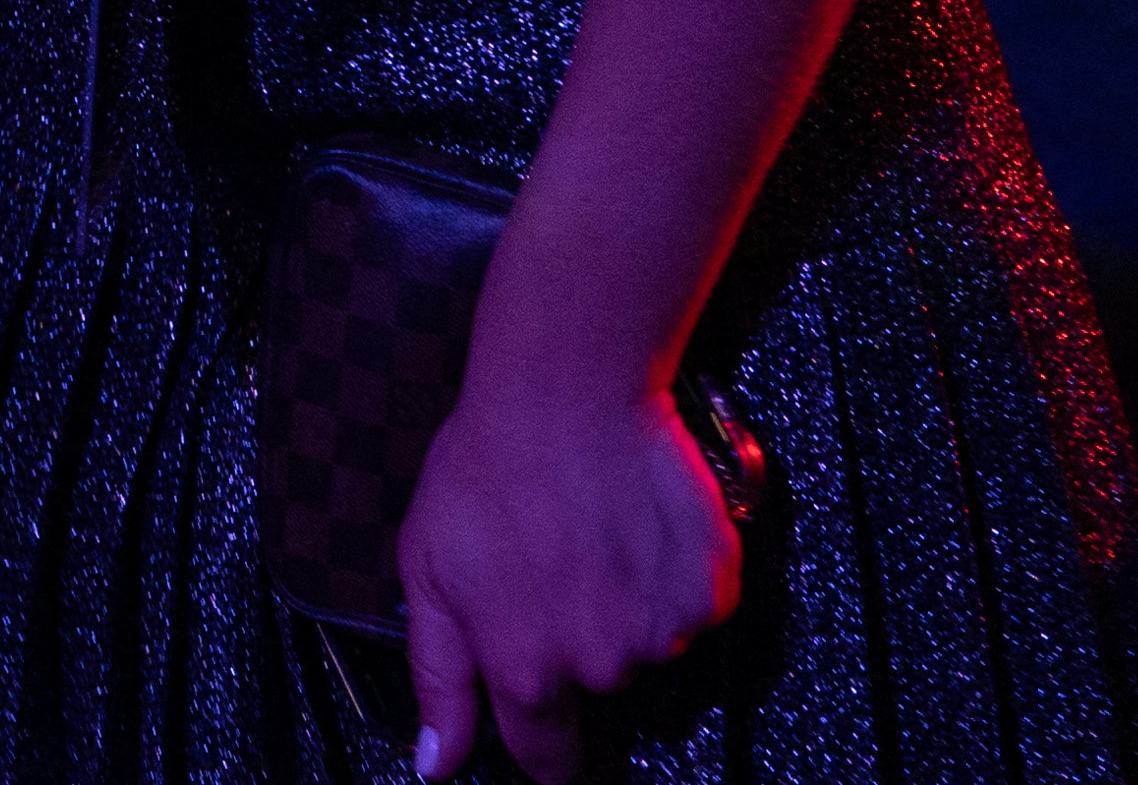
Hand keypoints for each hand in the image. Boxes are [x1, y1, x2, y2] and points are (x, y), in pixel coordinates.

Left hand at [401, 378, 742, 782]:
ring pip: (647, 646)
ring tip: (595, 536)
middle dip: (579, 647)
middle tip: (557, 570)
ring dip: (627, 609)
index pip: (546, 758)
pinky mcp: (711, 590)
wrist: (567, 390)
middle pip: (597, 688)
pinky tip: (637, 527)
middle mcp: (600, 664)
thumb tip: (436, 765)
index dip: (543, 743)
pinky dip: (674, 579)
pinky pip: (693, 608)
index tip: (544, 720)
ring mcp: (663, 630)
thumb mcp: (427, 571)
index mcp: (526, 670)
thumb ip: (438, 679)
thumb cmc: (488, 466)